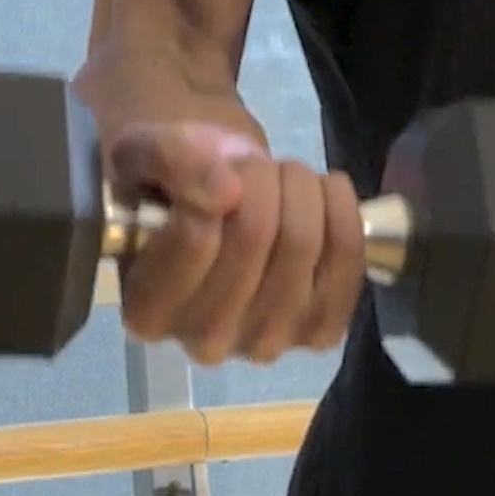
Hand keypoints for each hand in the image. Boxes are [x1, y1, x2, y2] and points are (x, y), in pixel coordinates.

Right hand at [107, 123, 367, 365]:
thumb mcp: (147, 153)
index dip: (216, 181)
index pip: (197, 236)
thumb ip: (171, 161)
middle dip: (260, 177)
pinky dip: (341, 207)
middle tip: (250, 167)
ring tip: (281, 179)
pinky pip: (348, 256)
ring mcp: (264, 342)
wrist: (221, 203)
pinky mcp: (318, 330)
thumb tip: (225, 194)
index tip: (216, 170)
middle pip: (255, 234)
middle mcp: (202, 342)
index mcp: (146, 310)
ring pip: (302, 241)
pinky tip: (322, 193)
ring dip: (299, 186)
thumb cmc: (174, 185)